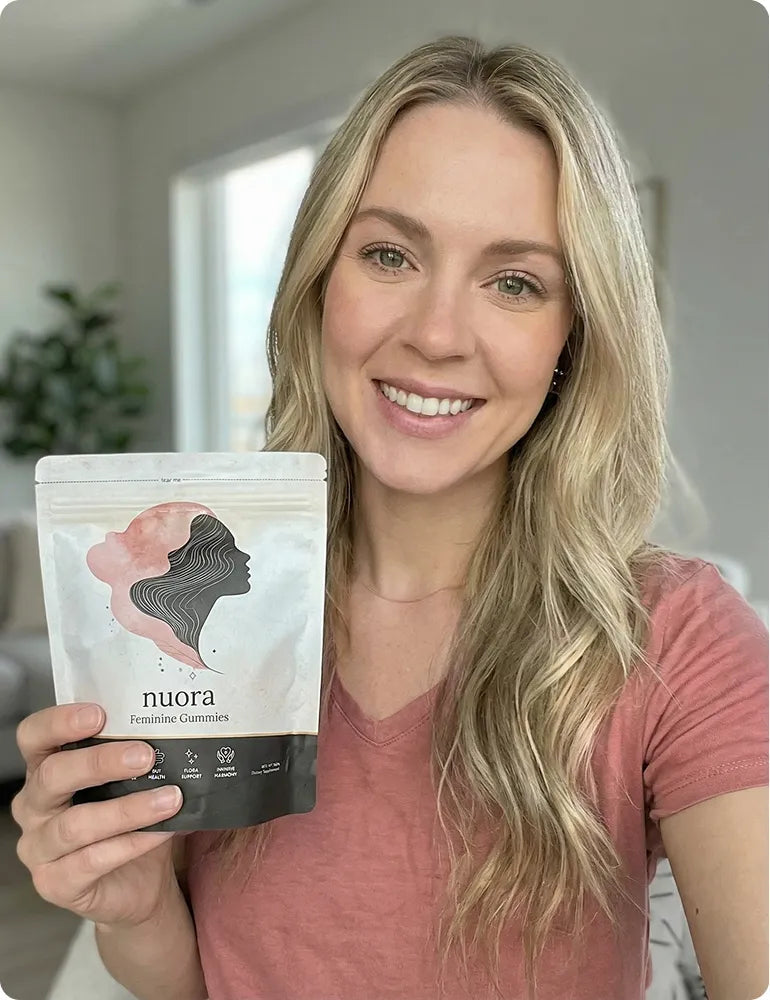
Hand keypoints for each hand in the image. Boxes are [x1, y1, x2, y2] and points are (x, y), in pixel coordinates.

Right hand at [12, 702, 184, 928]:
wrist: (141, 883)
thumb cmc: (131, 820)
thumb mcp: (131, 782)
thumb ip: (136, 755)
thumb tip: (175, 728)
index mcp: (44, 770)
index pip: (33, 736)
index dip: (58, 722)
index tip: (99, 714)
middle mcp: (33, 807)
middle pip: (52, 776)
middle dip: (100, 762)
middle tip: (145, 756)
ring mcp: (38, 848)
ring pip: (76, 824)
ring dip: (128, 809)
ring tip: (170, 798)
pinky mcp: (55, 883)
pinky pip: (92, 860)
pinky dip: (133, 842)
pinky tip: (164, 831)